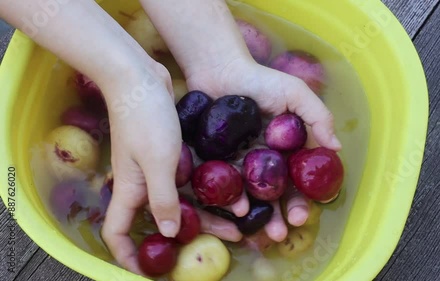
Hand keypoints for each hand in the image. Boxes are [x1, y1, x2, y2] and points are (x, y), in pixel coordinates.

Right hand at [100, 62, 243, 274]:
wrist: (141, 77)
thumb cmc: (143, 119)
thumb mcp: (157, 162)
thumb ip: (163, 199)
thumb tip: (169, 233)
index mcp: (130, 189)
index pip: (118, 232)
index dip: (127, 256)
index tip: (146, 271)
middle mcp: (143, 182)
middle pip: (164, 219)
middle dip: (191, 234)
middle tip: (229, 241)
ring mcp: (158, 167)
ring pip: (183, 199)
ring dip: (208, 211)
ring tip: (241, 220)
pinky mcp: (171, 152)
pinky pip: (190, 178)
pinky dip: (207, 188)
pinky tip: (233, 191)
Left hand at [185, 59, 341, 241]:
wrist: (219, 69)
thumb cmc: (260, 79)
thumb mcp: (294, 93)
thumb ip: (317, 116)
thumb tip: (336, 148)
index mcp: (285, 150)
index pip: (297, 181)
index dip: (302, 200)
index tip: (302, 215)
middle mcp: (264, 161)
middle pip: (274, 195)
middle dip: (279, 217)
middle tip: (280, 233)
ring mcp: (240, 163)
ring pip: (250, 196)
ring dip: (257, 215)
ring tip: (258, 229)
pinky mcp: (216, 160)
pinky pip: (224, 184)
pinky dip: (230, 198)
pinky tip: (235, 210)